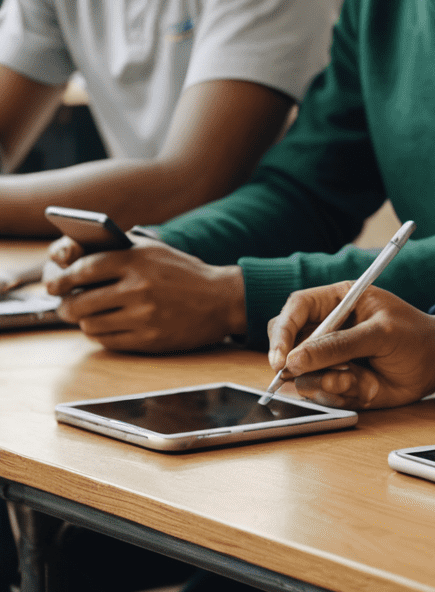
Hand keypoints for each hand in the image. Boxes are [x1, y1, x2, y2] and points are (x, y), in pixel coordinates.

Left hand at [43, 238, 245, 352]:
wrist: (222, 299)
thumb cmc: (184, 272)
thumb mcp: (155, 251)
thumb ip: (120, 250)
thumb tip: (76, 260)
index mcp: (138, 260)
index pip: (84, 269)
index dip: (62, 278)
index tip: (55, 284)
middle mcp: (139, 287)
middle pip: (79, 302)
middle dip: (66, 306)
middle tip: (66, 305)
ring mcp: (143, 315)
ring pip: (89, 324)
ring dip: (84, 321)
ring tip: (89, 315)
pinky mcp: (148, 339)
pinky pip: (107, 341)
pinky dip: (101, 334)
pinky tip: (107, 326)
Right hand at [266, 285, 434, 409]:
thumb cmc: (414, 337)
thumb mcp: (381, 334)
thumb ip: (339, 345)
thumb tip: (295, 359)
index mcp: (338, 301)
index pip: (296, 308)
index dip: (283, 331)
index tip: (282, 358)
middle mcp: (326, 328)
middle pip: (285, 342)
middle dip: (290, 361)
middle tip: (302, 373)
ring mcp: (328, 357)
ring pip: (300, 374)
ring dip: (324, 380)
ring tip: (356, 378)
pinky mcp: (334, 381)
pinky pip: (319, 393)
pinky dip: (338, 393)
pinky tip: (362, 386)